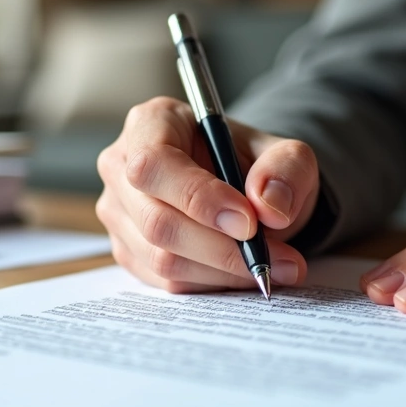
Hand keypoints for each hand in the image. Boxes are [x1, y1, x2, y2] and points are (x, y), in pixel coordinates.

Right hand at [96, 97, 319, 291]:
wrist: (245, 192)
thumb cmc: (254, 165)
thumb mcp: (287, 155)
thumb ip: (286, 170)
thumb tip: (269, 208)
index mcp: (151, 123)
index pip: (155, 164)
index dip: (199, 198)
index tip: (249, 222)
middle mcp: (122, 166)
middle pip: (157, 221)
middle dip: (220, 248)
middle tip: (271, 259)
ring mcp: (118, 212)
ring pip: (162, 258)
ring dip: (222, 271)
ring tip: (270, 266)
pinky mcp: (127, 250)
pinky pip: (166, 280)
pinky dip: (211, 282)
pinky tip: (241, 271)